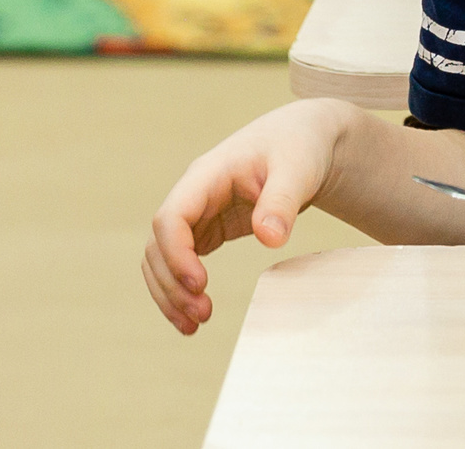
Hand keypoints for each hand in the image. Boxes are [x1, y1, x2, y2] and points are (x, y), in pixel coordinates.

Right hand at [143, 98, 353, 333]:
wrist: (305, 139)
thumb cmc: (300, 147)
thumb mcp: (298, 168)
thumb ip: (283, 201)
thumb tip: (271, 239)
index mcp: (207, 175)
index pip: (171, 217)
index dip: (177, 253)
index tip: (199, 284)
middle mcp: (192, 195)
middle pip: (159, 245)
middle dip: (171, 283)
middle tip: (202, 316)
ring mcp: (197, 213)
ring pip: (162, 259)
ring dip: (170, 294)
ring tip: (194, 326)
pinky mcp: (207, 229)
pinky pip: (181, 263)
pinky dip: (181, 290)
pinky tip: (195, 317)